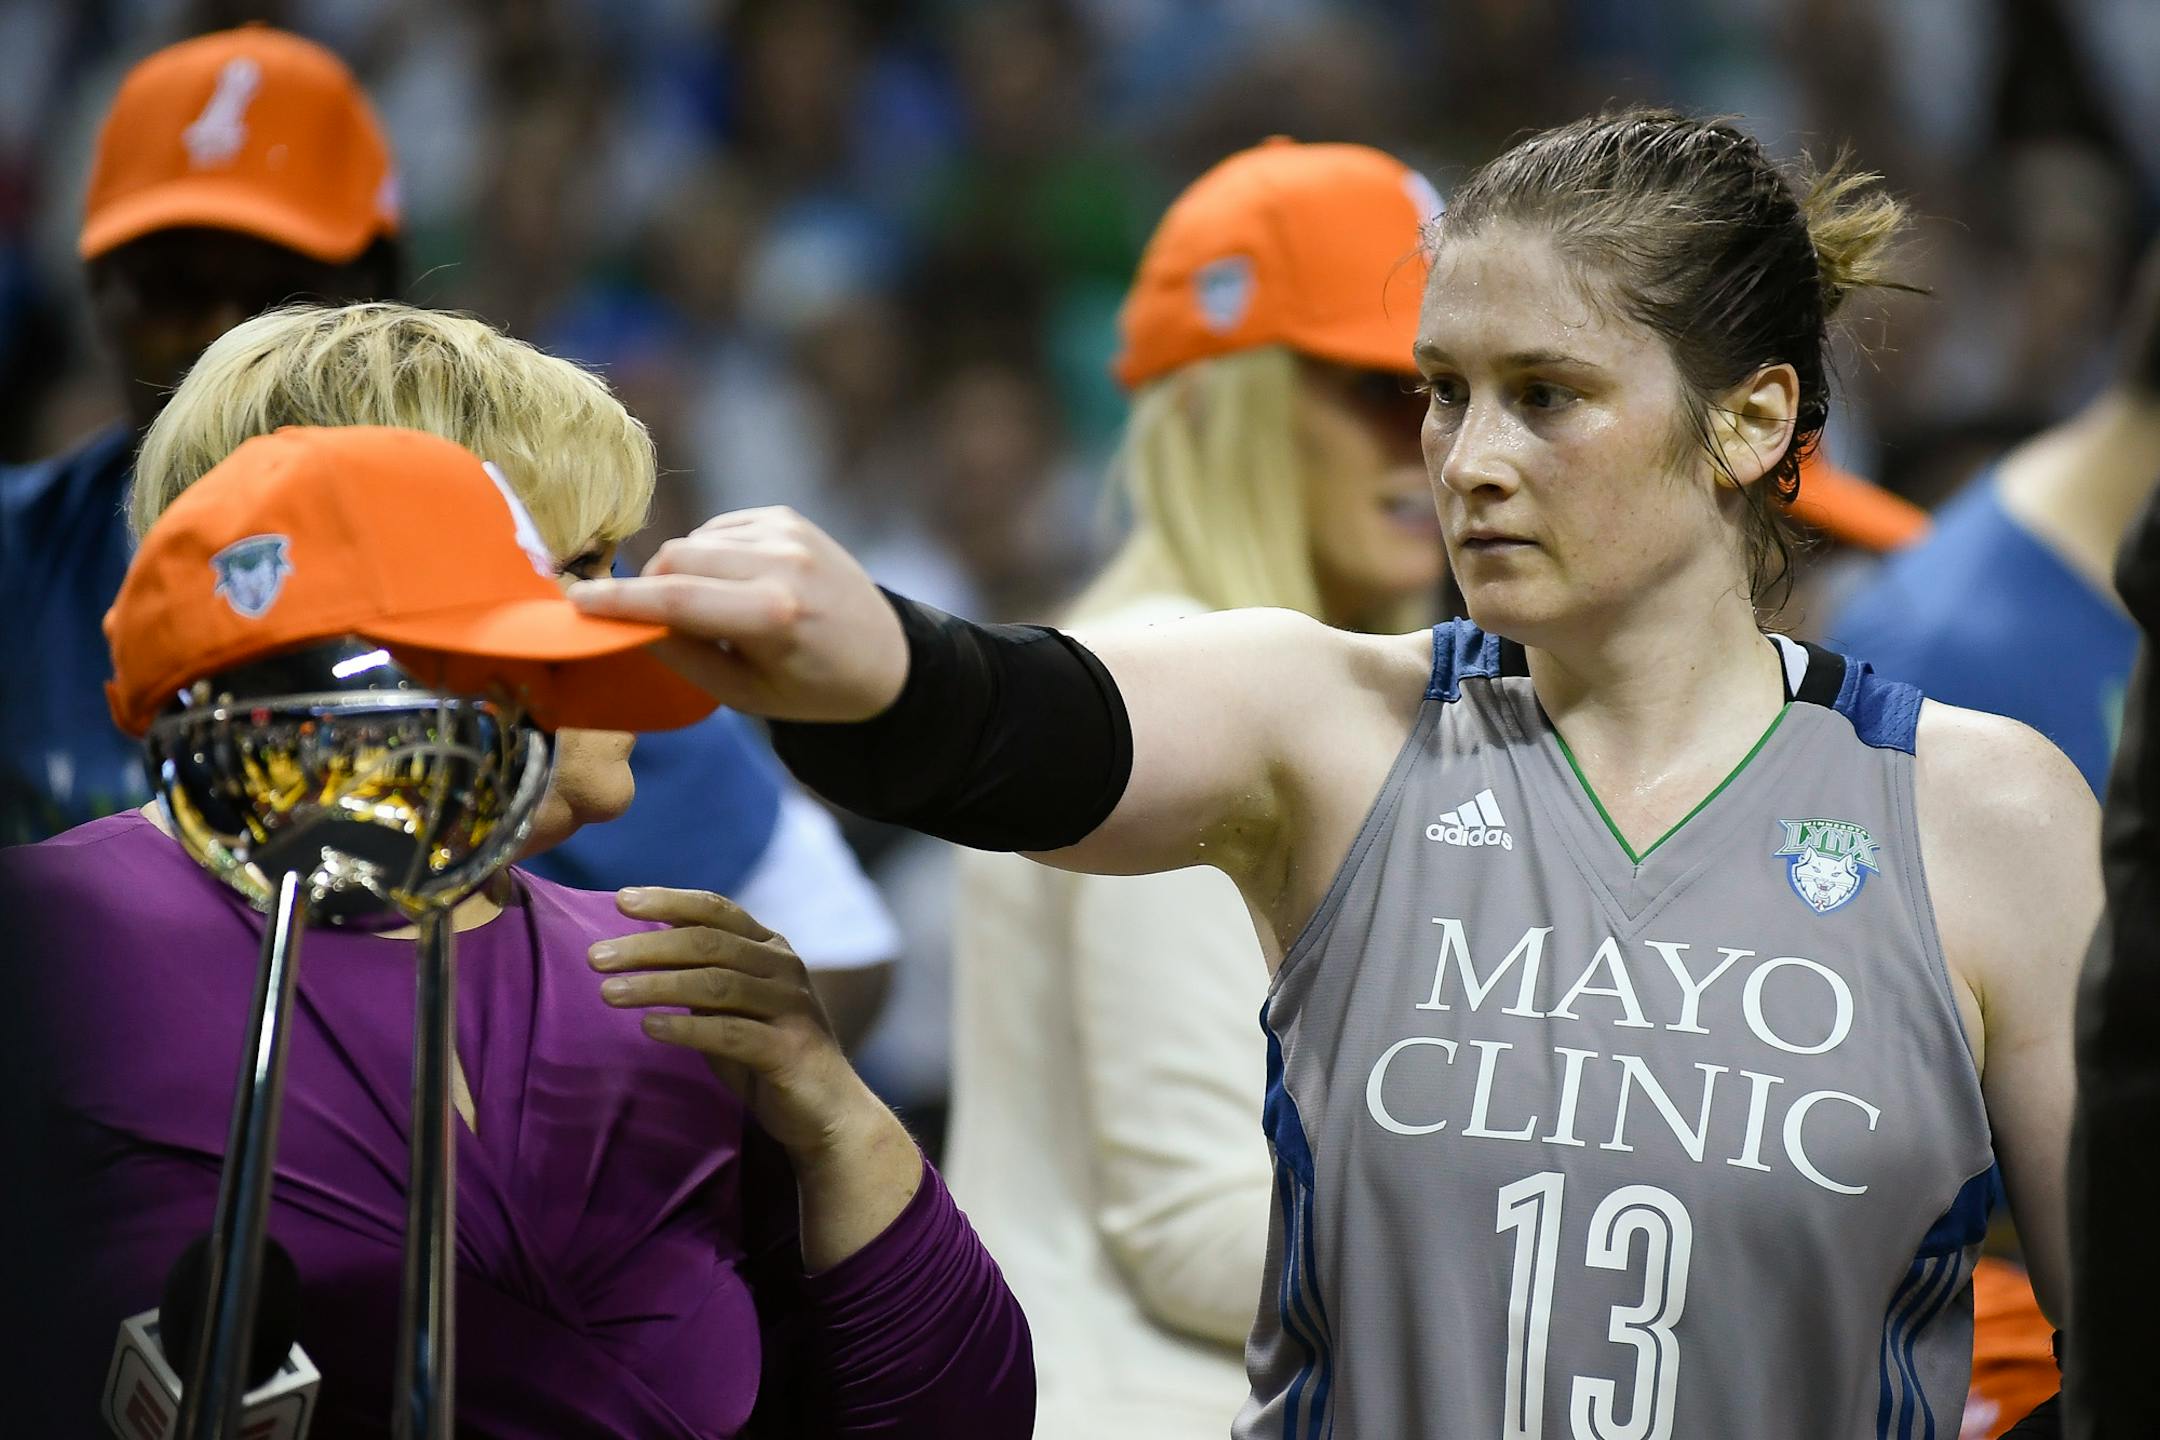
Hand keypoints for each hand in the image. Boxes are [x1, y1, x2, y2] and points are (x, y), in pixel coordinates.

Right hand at [569, 507, 907, 721]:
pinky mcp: (788, 517)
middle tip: (653, 620)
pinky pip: (720, 530)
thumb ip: (683, 657)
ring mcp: (788, 533)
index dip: (619, 599)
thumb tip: (630, 622)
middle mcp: (783, 563)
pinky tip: (734, 585)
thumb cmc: (812, 688)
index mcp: (774, 615)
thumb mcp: (746, 694)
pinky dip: (711, 556)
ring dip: (684, 572)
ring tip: (713, 611)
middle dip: (651, 587)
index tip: (577, 601)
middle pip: (677, 559)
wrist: (886, 657)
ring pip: (695, 541)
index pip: (675, 598)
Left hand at [590, 886, 891, 1165]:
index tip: (620, 900)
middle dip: (648, 946)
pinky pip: (731, 1033)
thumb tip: (640, 946)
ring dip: (657, 985)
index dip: (669, 900)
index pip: (716, 909)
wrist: (825, 1112)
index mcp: (770, 948)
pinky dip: (687, 1028)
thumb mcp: (731, 1006)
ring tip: (607, 993)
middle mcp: (784, 968)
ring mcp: (791, 1007)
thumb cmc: (766, 1054)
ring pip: (717, 984)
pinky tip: (649, 1027)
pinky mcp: (789, 1050)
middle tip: (595, 957)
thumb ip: (700, 976)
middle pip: (709, 943)